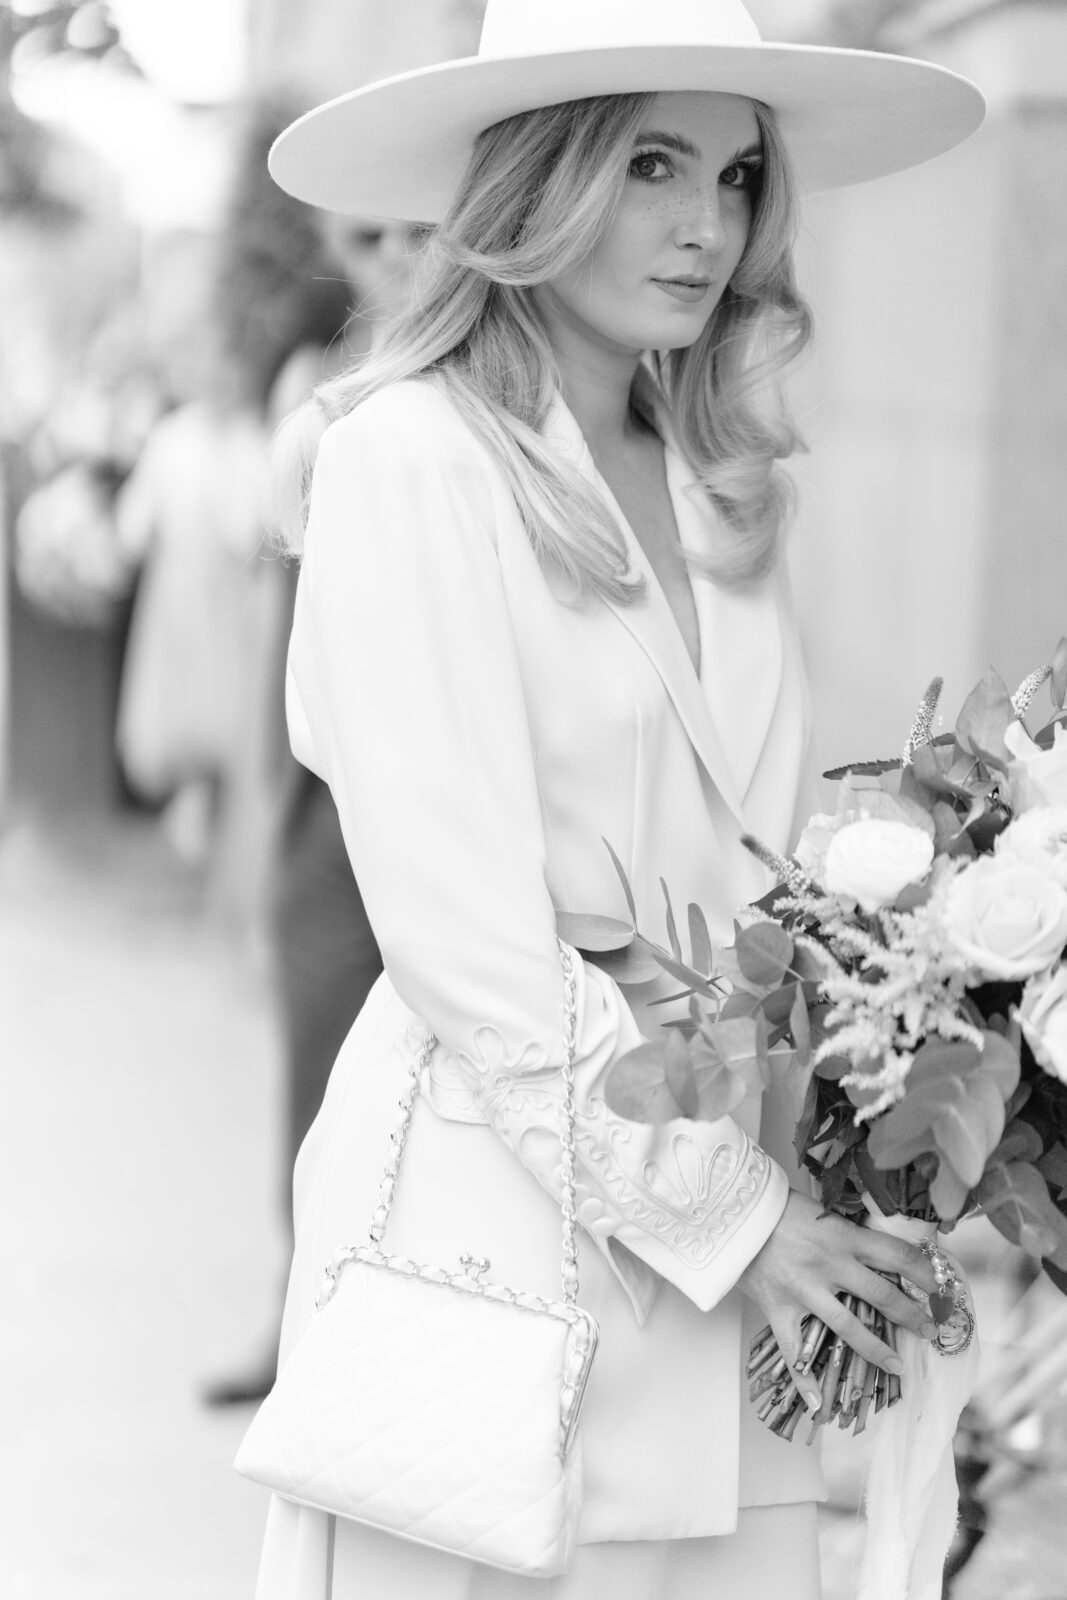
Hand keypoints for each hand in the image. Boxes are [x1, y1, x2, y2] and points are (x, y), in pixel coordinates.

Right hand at [737, 1191, 943, 1413]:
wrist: (731, 1212)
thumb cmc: (777, 1207)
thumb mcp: (822, 1211)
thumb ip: (848, 1233)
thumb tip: (878, 1251)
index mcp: (844, 1237)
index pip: (898, 1256)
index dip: (925, 1274)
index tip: (942, 1288)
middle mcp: (831, 1265)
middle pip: (884, 1296)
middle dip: (913, 1316)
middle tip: (931, 1330)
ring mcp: (805, 1291)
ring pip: (850, 1328)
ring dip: (878, 1350)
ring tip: (898, 1367)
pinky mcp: (779, 1309)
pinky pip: (794, 1351)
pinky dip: (805, 1380)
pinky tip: (819, 1404)